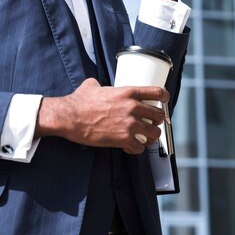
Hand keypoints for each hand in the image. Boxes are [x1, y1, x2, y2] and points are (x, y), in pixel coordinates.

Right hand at [35, 77, 167, 154]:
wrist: (71, 117)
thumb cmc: (79, 102)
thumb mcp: (91, 86)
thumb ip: (99, 85)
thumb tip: (96, 85)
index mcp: (128, 92)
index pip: (156, 92)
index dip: (164, 97)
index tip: (164, 101)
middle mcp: (132, 107)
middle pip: (158, 115)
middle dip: (157, 121)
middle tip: (151, 124)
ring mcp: (130, 124)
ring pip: (154, 133)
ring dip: (150, 137)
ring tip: (144, 139)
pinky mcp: (124, 139)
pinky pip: (140, 147)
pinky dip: (136, 149)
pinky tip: (130, 147)